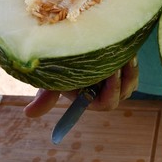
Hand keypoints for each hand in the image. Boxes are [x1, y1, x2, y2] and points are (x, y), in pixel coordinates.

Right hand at [24, 56, 138, 116]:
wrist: (72, 50)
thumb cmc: (60, 69)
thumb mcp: (52, 82)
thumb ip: (45, 97)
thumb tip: (28, 114)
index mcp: (92, 99)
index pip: (107, 102)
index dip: (111, 90)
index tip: (110, 73)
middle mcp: (107, 93)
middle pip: (122, 92)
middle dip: (122, 78)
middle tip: (118, 62)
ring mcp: (118, 81)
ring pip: (131, 81)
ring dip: (130, 69)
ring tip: (126, 53)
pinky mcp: (125, 68)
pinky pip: (134, 69)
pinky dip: (131, 60)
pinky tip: (127, 46)